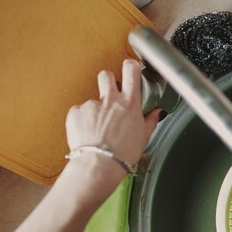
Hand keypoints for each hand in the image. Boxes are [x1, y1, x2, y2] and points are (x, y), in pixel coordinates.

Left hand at [65, 59, 161, 174]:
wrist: (99, 164)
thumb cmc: (123, 154)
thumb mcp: (143, 137)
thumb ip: (150, 120)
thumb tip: (156, 112)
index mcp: (129, 103)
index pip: (131, 72)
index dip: (130, 66)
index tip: (130, 68)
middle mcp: (110, 100)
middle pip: (106, 75)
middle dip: (108, 80)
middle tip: (111, 93)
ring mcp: (91, 105)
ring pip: (94, 100)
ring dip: (96, 110)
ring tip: (99, 128)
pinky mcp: (76, 112)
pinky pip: (80, 112)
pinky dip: (84, 121)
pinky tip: (89, 134)